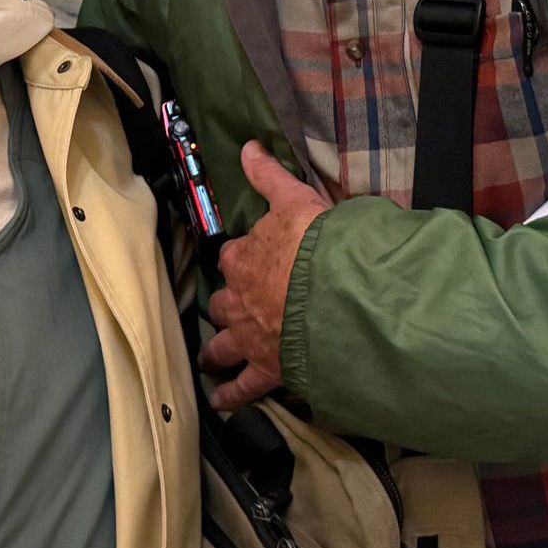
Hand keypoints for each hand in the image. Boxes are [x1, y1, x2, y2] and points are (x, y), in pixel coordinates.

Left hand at [198, 141, 331, 411]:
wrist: (336, 291)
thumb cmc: (317, 243)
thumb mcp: (295, 199)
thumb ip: (269, 176)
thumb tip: (247, 145)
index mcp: (245, 258)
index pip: (234, 256)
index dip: (242, 258)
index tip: (247, 260)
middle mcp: (240, 299)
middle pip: (223, 302)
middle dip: (227, 305)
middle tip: (232, 308)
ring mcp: (251, 336)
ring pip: (224, 344)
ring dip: (217, 350)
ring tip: (211, 357)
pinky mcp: (266, 369)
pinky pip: (243, 387)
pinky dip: (230, 395)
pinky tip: (220, 401)